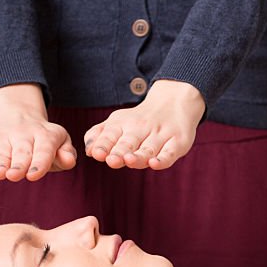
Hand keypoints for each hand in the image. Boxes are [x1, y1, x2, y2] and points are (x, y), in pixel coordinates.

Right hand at [0, 84, 77, 181]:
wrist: (17, 118)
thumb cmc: (44, 143)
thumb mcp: (60, 144)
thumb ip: (66, 155)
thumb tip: (69, 161)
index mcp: (45, 136)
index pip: (43, 150)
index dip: (39, 163)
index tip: (33, 175)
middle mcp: (23, 134)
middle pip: (22, 152)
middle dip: (18, 164)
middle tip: (15, 175)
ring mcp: (3, 137)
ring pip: (2, 152)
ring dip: (0, 163)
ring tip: (0, 173)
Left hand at [84, 79, 205, 170]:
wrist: (174, 102)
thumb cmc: (140, 120)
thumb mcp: (117, 122)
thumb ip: (100, 135)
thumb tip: (89, 151)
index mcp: (122, 124)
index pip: (111, 134)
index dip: (103, 144)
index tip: (97, 154)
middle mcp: (141, 128)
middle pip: (128, 142)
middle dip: (119, 151)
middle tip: (111, 160)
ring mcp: (161, 135)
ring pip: (148, 148)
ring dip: (138, 155)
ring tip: (129, 160)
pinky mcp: (178, 142)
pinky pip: (170, 153)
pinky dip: (162, 159)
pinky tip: (154, 163)